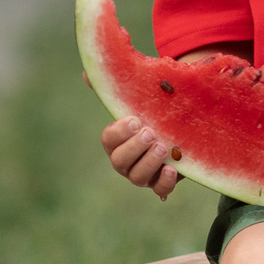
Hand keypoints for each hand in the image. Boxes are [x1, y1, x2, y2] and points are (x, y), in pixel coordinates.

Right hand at [94, 48, 240, 199]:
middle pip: (119, 161)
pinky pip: (159, 190)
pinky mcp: (160, 183)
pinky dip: (164, 182)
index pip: (108, 139)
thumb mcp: (137, 100)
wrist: (178, 127)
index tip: (135, 119)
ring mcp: (142, 174)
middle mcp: (125, 160)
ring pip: (137, 177)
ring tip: (163, 146)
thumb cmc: (151, 114)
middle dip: (134, 148)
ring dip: (149, 163)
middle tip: (150, 133)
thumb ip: (114, 88)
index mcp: (116, 141)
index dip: (120, 132)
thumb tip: (85, 73)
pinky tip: (173, 168)